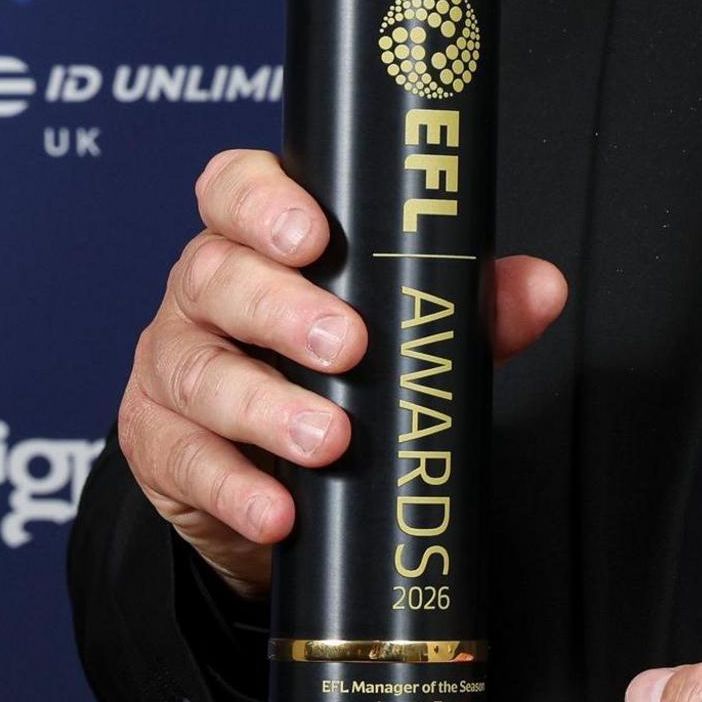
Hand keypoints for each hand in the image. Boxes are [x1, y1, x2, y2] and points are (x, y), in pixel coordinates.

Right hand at [117, 147, 568, 599]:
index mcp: (255, 242)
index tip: (314, 234)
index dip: (263, 202)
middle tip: (348, 346)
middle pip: (218, 278)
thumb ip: (467, 303)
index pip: (234, 189)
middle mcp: (202, 294)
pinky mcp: (160, 446)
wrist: (266, 470)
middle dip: (283, 309)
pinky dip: (236, 490)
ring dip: (267, 407)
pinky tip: (278, 512)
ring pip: (201, 372)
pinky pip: (187, 462)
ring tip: (330, 439)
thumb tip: (541, 288)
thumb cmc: (333, 370)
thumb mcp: (399, 329)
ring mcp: (172, 368)